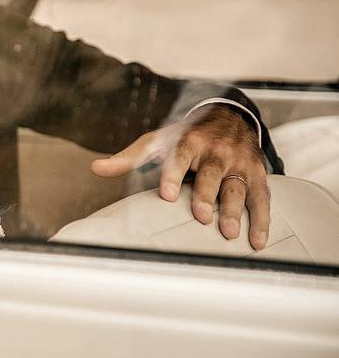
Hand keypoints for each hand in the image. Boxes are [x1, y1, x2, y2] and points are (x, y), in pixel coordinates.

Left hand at [90, 104, 269, 249]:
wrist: (228, 116)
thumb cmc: (186, 136)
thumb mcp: (157, 141)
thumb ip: (129, 158)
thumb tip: (96, 168)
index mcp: (189, 140)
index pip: (180, 155)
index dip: (172, 174)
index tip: (166, 195)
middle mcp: (217, 150)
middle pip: (211, 173)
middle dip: (206, 195)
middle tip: (201, 216)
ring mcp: (239, 163)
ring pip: (237, 186)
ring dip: (234, 210)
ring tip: (228, 233)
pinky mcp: (257, 175)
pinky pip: (261, 198)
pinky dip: (261, 220)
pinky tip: (256, 240)